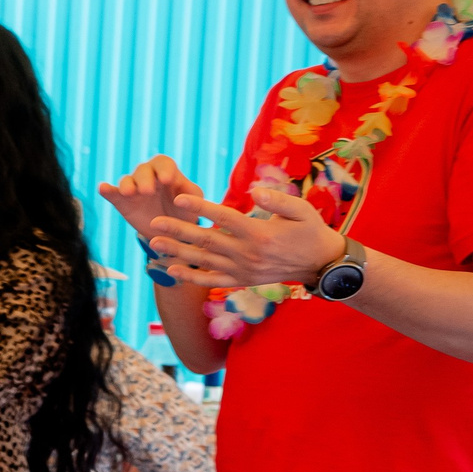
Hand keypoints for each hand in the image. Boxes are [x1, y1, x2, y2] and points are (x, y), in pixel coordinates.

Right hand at [98, 154, 204, 241]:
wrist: (170, 232)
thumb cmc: (185, 211)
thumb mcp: (194, 202)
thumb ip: (192, 193)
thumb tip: (182, 189)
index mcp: (167, 173)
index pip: (163, 163)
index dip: (164, 169)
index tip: (167, 180)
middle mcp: (148, 177)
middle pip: (143, 169)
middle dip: (145, 179)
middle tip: (148, 191)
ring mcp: (133, 189)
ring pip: (127, 180)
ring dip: (127, 184)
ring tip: (129, 193)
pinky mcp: (121, 202)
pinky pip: (112, 193)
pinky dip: (106, 189)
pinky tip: (102, 188)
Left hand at [149, 184, 346, 292]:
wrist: (320, 264)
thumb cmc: (311, 231)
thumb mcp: (303, 211)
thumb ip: (278, 200)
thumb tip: (254, 191)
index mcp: (259, 233)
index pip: (224, 217)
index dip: (201, 207)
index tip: (179, 198)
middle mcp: (247, 253)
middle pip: (206, 240)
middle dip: (178, 230)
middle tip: (153, 222)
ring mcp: (242, 269)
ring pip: (203, 260)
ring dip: (177, 252)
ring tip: (152, 242)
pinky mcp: (241, 280)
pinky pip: (211, 280)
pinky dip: (190, 277)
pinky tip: (170, 269)